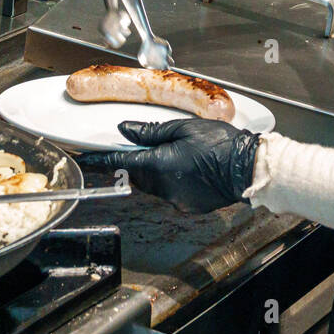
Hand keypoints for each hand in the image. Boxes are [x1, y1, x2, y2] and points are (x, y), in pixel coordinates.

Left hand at [78, 118, 259, 213]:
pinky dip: (170, 181)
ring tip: (171, 155)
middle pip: (136, 175)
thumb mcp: (183, 128)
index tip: (85, 158)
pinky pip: (170, 193)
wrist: (248, 168)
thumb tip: (125, 131)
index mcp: (159, 164)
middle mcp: (164, 187)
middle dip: (131, 163)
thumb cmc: (222, 144)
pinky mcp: (188, 206)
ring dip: (152, 172)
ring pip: (152, 185)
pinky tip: (187, 169)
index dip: (100, 160)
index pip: (120, 163)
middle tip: (133, 149)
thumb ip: (150, 132)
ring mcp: (176, 199)